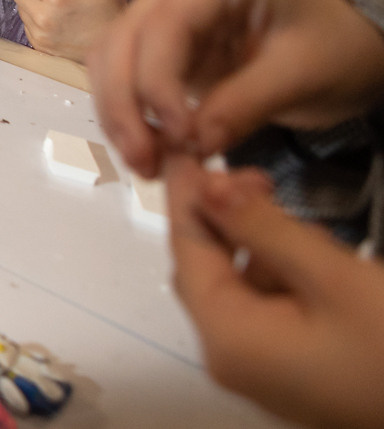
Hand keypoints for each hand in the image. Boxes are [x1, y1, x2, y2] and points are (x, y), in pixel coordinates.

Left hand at [11, 0, 123, 60]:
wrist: (117, 49)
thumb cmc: (110, 12)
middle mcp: (42, 17)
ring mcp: (39, 34)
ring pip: (19, 7)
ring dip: (32, 3)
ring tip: (57, 7)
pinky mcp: (38, 45)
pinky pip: (25, 24)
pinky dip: (35, 19)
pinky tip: (56, 21)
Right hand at [88, 0, 383, 178]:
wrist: (349, 43)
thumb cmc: (337, 51)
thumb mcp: (302, 78)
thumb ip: (242, 106)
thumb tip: (187, 147)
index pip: (164, 24)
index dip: (158, 84)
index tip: (179, 141)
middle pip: (125, 36)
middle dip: (125, 104)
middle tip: (143, 164)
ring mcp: (166, 1)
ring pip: (111, 52)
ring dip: (116, 109)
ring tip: (141, 161)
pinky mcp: (161, 33)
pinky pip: (124, 67)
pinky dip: (125, 106)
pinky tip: (143, 143)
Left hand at [167, 158, 383, 428]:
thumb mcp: (333, 278)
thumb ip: (264, 228)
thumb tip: (207, 185)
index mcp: (226, 335)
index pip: (186, 249)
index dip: (185, 195)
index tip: (184, 147)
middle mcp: (230, 357)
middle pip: (209, 268)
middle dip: (230, 219)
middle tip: (262, 178)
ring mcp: (261, 369)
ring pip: (243, 285)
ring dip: (264, 247)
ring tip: (309, 228)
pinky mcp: (292, 371)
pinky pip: (270, 310)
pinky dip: (285, 277)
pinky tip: (320, 257)